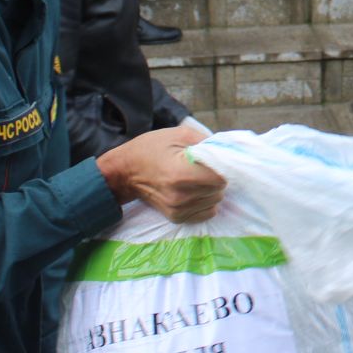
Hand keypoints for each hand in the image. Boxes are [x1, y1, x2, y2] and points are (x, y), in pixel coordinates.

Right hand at [97, 123, 226, 222]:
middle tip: (200, 168)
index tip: (210, 161)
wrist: (125, 172)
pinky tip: (193, 191)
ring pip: (215, 201)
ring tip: (194, 179)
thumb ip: (207, 142)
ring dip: (210, 190)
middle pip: (220, 189)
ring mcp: (179, 210)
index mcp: (183, 174)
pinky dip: (205, 201)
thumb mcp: (179, 134)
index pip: (221, 177)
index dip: (220, 166)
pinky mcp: (177, 218)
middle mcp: (182, 196)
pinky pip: (207, 212)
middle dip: (215, 177)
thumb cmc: (151, 149)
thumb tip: (228, 150)